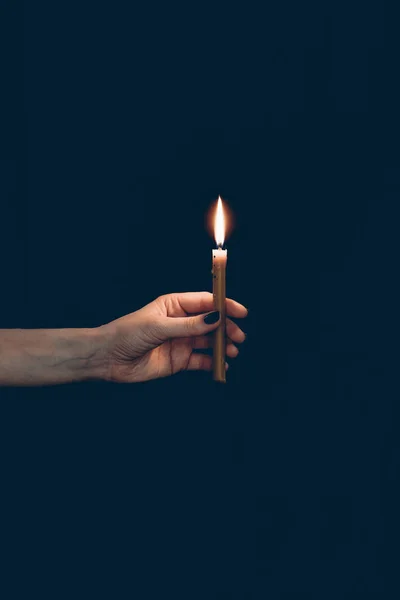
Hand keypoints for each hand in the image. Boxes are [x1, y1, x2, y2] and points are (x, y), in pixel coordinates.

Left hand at [100, 292, 246, 382]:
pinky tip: (221, 365)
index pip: (205, 301)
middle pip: (212, 322)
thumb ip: (189, 325)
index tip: (240, 312)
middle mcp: (180, 322)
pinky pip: (201, 361)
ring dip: (222, 345)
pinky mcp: (179, 360)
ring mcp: (181, 341)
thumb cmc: (127, 334)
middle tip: (238, 336)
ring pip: (209, 341)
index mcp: (175, 305)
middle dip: (226, 328)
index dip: (224, 305)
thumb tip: (215, 318)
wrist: (108, 359)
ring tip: (232, 351)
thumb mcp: (159, 326)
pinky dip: (212, 363)